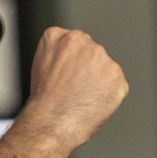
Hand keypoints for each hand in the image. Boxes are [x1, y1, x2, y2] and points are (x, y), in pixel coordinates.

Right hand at [19, 26, 126, 151]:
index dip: (69, 60)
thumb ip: (58, 52)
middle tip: (72, 87)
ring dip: (97, 80)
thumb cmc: (43, 98)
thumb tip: (73, 57)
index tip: (64, 72)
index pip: (74, 42)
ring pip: (105, 68)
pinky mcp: (117, 77)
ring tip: (80, 97)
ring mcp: (103, 60)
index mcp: (62, 37)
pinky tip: (91, 102)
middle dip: (86, 68)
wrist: (52, 121)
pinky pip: (116, 84)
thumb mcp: (40, 63)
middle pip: (91, 52)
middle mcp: (85, 43)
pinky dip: (107, 93)